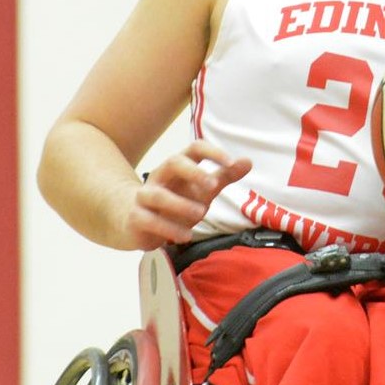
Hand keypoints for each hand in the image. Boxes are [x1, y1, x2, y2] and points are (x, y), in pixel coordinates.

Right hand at [123, 140, 250, 249]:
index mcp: (179, 165)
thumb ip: (224, 176)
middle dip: (194, 172)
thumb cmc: (176, 201)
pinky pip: (149, 220)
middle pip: (173, 161)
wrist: (137, 221)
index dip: (213, 152)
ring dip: (181, 205)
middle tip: (212, 186)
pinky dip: (169, 229)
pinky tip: (186, 236)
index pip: (195, 148)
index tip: (231, 162)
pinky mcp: (136, 217)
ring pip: (158, 195)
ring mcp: (145, 195)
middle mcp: (161, 175)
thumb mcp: (203, 189)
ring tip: (201, 214)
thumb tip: (248, 161)